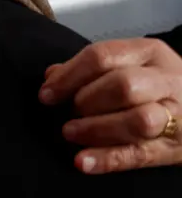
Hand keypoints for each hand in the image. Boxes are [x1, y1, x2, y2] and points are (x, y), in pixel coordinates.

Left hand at [39, 38, 181, 173]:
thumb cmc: (157, 84)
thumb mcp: (131, 65)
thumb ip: (91, 68)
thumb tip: (52, 75)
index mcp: (149, 53)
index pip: (103, 56)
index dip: (69, 76)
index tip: (46, 94)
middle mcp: (166, 80)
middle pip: (123, 85)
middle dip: (87, 100)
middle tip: (69, 112)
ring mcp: (176, 115)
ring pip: (138, 120)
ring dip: (97, 128)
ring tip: (71, 132)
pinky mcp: (175, 147)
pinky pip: (140, 154)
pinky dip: (108, 159)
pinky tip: (83, 161)